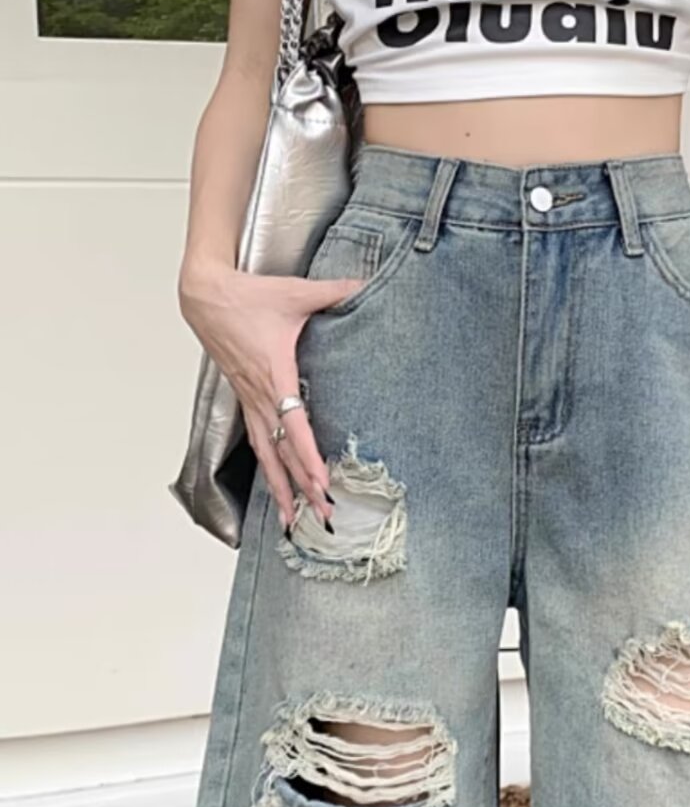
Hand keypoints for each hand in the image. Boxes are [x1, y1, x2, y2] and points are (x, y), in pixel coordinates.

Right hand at [179, 262, 357, 529]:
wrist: (205, 296)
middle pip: (282, 454)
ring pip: (266, 455)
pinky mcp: (245, 399)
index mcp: (275, 376)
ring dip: (281, 489)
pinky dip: (269, 469)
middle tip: (323, 518)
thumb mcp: (295, 292)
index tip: (324, 485)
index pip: (295, 428)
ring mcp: (250, 401)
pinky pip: (258, 443)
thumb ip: (334, 292)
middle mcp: (260, 396)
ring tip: (294, 521)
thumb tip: (367, 285)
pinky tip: (278, 487)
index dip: (310, 459)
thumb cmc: (247, 297)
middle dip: (302, 489)